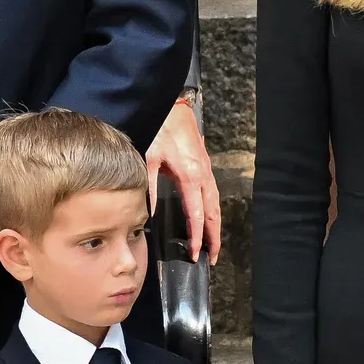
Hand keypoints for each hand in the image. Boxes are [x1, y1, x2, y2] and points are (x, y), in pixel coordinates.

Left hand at [146, 95, 221, 263]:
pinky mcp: (204, 164)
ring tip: (213, 244)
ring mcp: (206, 170)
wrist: (170, 105)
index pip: (197, 214)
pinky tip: (209, 216)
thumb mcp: (147, 158)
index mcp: (190, 176)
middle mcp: (203, 175)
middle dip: (214, 237)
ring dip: (216, 225)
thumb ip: (150, 186)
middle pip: (214, 213)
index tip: (195, 254)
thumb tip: (149, 213)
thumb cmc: (158, 130)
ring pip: (216, 203)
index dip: (197, 236)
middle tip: (213, 258)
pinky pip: (213, 192)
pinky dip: (213, 209)